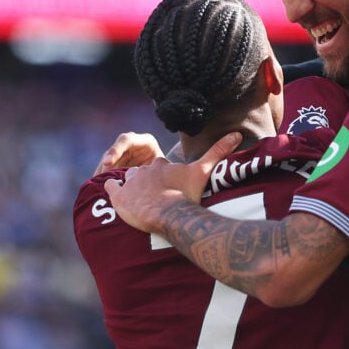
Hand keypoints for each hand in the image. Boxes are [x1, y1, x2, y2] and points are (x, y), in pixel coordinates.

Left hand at [103, 132, 241, 232]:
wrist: (170, 214)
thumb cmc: (186, 194)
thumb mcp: (203, 171)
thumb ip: (219, 151)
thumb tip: (238, 133)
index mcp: (161, 164)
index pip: (160, 166)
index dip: (165, 176)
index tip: (171, 187)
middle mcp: (144, 169)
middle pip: (144, 173)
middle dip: (149, 182)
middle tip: (158, 197)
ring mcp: (131, 183)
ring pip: (129, 180)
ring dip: (133, 188)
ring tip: (141, 201)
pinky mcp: (119, 196)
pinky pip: (110, 187)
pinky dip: (113, 190)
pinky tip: (119, 197)